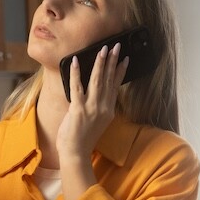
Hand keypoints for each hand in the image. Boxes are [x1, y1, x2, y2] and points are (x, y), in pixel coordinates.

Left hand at [57, 42, 128, 160]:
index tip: (124, 59)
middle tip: (115, 46)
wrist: (76, 153)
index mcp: (108, 110)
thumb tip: (93, 95)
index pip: (116, 86)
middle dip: (112, 61)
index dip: (120, 71)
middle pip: (108, 80)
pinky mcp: (78, 109)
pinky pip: (77, 87)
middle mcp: (103, 107)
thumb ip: (97, 108)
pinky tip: (75, 61)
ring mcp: (91, 108)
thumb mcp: (96, 122)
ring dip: (100, 63)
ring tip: (102, 50)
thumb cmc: (83, 140)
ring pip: (97, 80)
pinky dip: (76, 73)